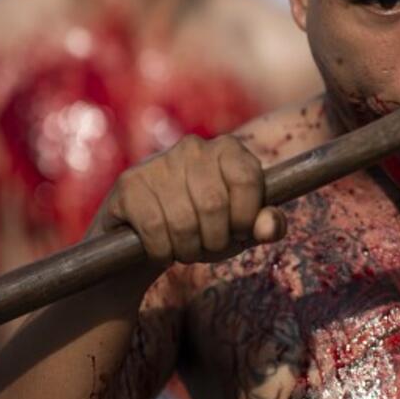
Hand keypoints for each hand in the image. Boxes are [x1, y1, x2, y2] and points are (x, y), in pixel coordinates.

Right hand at [101, 134, 285, 264]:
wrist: (146, 238)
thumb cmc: (204, 228)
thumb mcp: (240, 228)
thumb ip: (265, 225)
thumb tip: (270, 227)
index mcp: (228, 149)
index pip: (247, 179)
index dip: (245, 217)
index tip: (238, 232)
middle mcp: (192, 147)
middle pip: (214, 205)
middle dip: (214, 241)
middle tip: (206, 246)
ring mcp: (157, 163)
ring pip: (183, 221)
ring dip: (187, 250)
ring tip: (184, 247)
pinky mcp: (129, 184)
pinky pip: (154, 229)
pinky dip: (161, 251)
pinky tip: (160, 248)